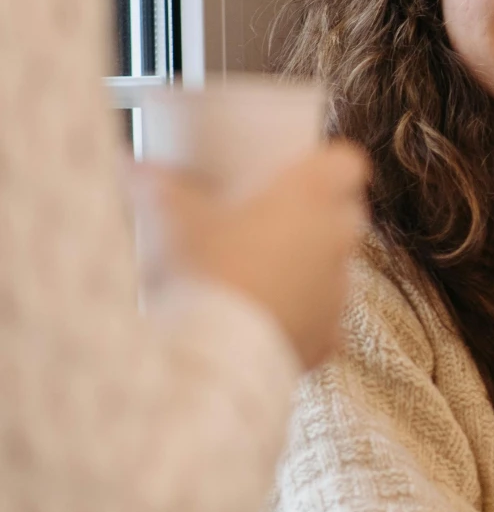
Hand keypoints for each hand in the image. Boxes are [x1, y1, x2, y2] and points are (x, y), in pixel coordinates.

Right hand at [131, 143, 371, 368]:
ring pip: (337, 268)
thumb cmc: (200, 268)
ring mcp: (338, 289)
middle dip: (320, 214)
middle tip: (276, 219)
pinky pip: (325, 321)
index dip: (330, 164)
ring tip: (263, 273)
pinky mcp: (330, 335)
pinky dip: (303, 319)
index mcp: (311, 195)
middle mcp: (337, 238)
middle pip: (347, 213)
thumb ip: (152, 185)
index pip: (348, 163)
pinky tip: (268, 322)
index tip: (304, 170)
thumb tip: (127, 164)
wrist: (214, 349)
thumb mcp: (170, 217)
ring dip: (310, 267)